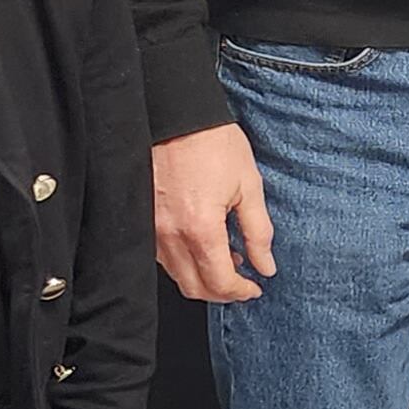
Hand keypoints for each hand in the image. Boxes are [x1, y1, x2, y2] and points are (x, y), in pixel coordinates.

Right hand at [151, 123, 275, 303]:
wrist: (176, 115)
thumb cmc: (212, 142)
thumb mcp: (249, 186)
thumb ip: (258, 232)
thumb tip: (265, 266)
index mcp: (200, 229)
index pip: (220, 282)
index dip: (240, 293)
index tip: (253, 289)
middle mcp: (170, 235)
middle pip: (194, 288)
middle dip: (221, 292)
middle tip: (241, 282)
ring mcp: (151, 229)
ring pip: (176, 275)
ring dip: (202, 277)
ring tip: (225, 259)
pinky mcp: (142, 219)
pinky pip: (162, 256)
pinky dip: (184, 261)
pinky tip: (201, 244)